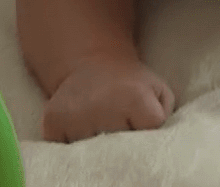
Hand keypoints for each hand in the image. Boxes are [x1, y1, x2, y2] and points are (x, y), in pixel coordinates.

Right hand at [41, 55, 174, 142]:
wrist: (92, 64)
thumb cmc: (132, 84)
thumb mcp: (159, 91)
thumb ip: (166, 116)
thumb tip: (157, 144)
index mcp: (133, 97)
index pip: (150, 131)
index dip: (148, 128)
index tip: (142, 119)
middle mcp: (101, 107)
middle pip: (121, 148)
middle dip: (125, 143)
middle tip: (121, 128)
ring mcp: (74, 118)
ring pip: (93, 154)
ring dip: (99, 148)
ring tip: (102, 130)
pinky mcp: (53, 124)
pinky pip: (67, 153)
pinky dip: (75, 149)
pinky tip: (82, 133)